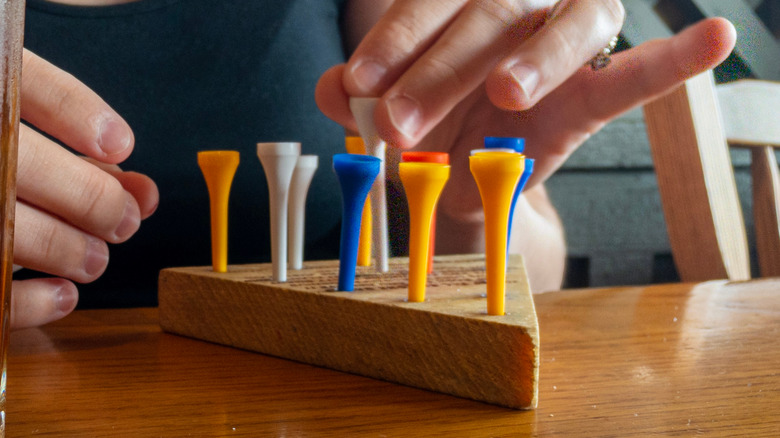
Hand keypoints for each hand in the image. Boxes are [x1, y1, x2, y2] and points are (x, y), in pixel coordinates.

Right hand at [10, 50, 158, 328]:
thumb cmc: (2, 168)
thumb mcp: (20, 145)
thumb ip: (76, 161)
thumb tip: (144, 194)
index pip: (18, 78)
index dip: (71, 108)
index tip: (121, 143)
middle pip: (19, 161)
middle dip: (89, 197)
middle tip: (124, 224)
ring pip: (2, 225)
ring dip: (64, 248)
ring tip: (95, 261)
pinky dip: (27, 300)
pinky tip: (62, 296)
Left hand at [317, 1, 735, 220]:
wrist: (470, 169)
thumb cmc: (429, 124)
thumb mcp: (388, 111)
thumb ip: (359, 97)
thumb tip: (331, 89)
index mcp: (457, 5)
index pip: (427, 7)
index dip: (394, 42)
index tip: (358, 84)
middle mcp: (514, 6)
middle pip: (486, 18)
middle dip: (440, 71)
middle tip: (398, 124)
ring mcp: (563, 39)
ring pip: (562, 32)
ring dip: (534, 62)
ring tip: (507, 94)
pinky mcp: (598, 86)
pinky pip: (639, 70)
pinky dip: (676, 57)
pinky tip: (715, 35)